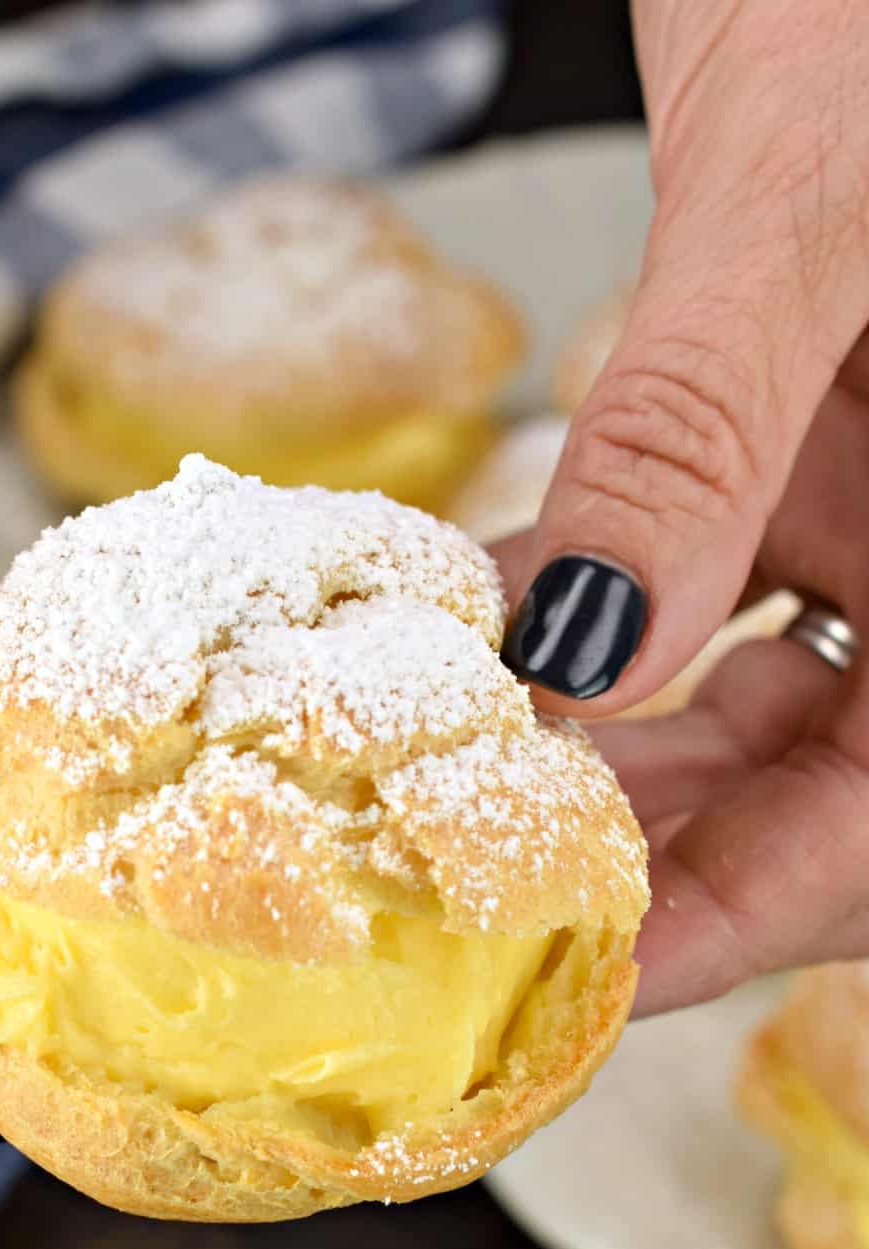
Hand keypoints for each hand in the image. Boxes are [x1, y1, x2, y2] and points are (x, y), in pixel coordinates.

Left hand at [497, 0, 868, 1015]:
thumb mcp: (811, 211)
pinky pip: (722, 592)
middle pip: (833, 793)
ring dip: (624, 759)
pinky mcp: (823, 450)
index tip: (594, 971)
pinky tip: (505, 647)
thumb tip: (582, 648)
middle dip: (670, 854)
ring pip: (772, 709)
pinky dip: (611, 632)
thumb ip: (695, 431)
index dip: (751, 917)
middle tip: (502, 891)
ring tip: (481, 795)